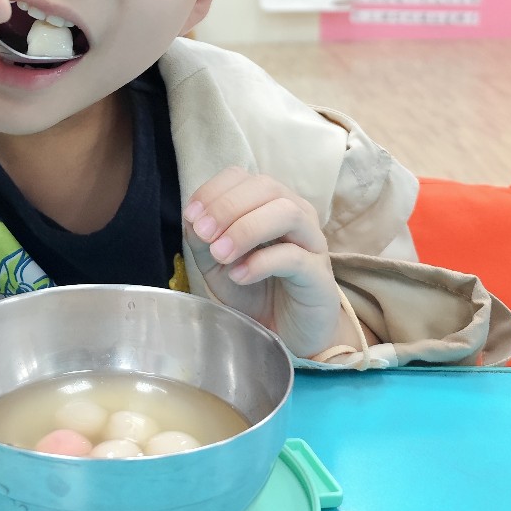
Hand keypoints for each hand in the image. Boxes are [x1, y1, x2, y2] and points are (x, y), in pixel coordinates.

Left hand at [184, 166, 348, 357]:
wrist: (284, 333)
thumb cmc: (253, 290)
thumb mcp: (216, 263)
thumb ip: (202, 239)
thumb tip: (193, 219)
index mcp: (267, 203)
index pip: (242, 177)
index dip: (214, 191)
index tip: (191, 215)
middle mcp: (295, 213)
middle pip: (266, 187)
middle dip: (227, 207)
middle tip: (203, 234)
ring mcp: (312, 242)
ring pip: (287, 213)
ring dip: (246, 229)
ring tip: (220, 253)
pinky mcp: (320, 276)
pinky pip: (294, 257)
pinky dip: (261, 262)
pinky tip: (240, 275)